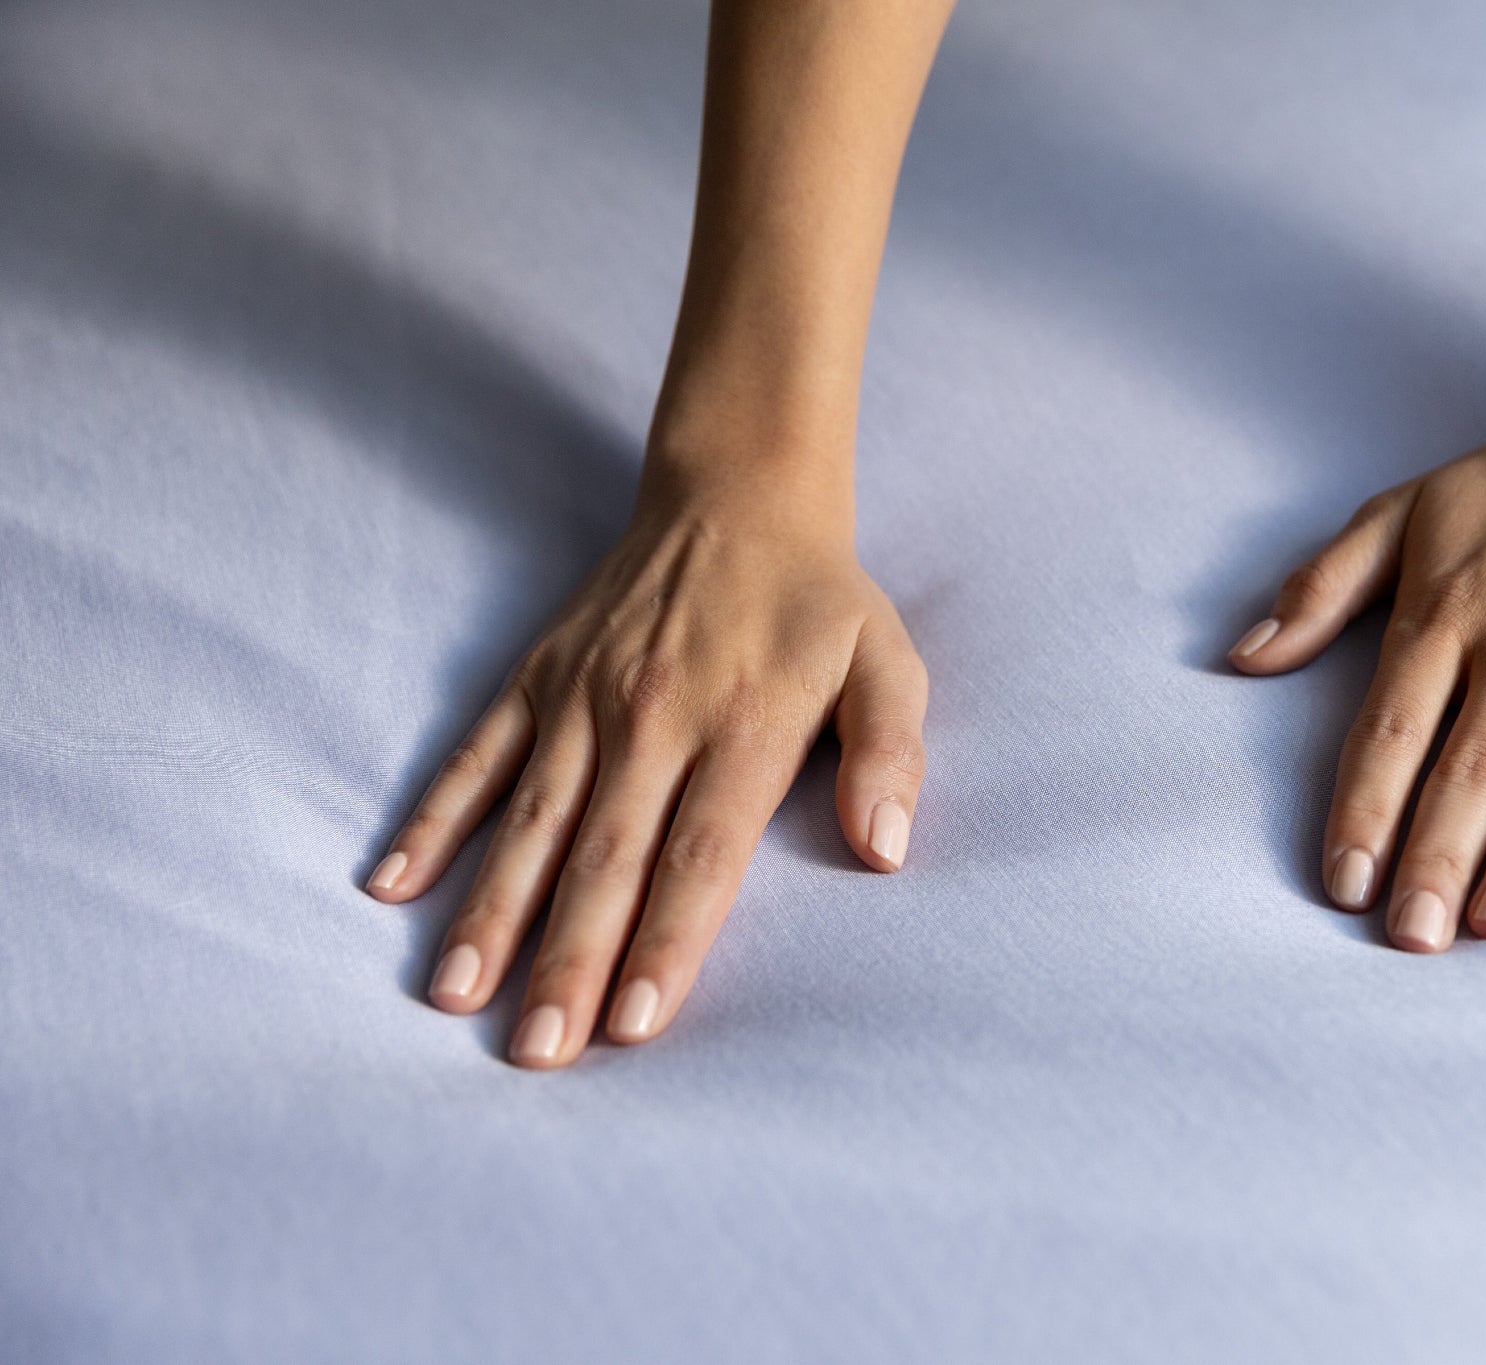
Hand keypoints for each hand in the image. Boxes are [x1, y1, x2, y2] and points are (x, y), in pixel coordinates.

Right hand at [365, 465, 927, 1065]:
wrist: (737, 495)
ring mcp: (583, 699)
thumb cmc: (821, 605)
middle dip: (569, 959)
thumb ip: (891, 756)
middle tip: (538, 1053)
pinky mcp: (537, 677)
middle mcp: (653, 718)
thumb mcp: (888, 666)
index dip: (667, 942)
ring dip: (492, 912)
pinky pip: (476, 757)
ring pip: (530, 821)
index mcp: (744, 726)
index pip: (701, 855)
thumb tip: (886, 850)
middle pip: (606, 858)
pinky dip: (433, 819)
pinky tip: (393, 887)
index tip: (634, 1025)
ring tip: (456, 997)